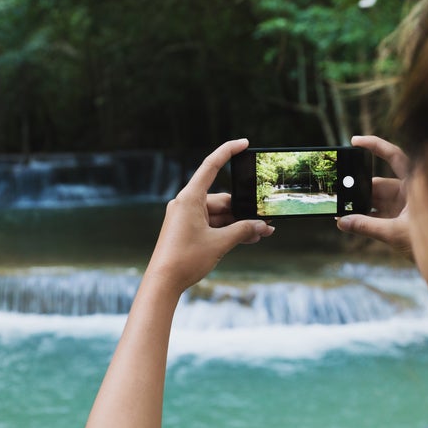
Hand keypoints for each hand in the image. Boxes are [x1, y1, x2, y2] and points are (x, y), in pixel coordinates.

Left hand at [145, 138, 274, 292]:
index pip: (211, 166)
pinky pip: (211, 225)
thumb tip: (261, 226)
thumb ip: (243, 231)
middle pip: (221, 199)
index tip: (243, 143)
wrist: (162, 283)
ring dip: (238, 224)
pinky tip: (247, 238)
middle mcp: (186, 204)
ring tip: (261, 233)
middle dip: (243, 210)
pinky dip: (227, 230)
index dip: (227, 151)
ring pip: (219, 215)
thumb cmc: (185, 260)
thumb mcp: (220, 244)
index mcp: (189, 199)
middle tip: (265, 221)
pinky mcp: (186, 230)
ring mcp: (185, 218)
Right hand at [336, 135, 412, 259]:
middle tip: (339, 193)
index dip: (375, 145)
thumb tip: (342, 222)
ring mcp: (406, 205)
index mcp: (416, 184)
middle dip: (358, 189)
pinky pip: (379, 212)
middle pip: (378, 183)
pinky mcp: (401, 218)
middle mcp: (411, 191)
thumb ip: (367, 227)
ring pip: (377, 199)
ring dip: (360, 205)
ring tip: (340, 211)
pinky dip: (366, 217)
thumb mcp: (395, 233)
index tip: (354, 141)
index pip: (394, 156)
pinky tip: (349, 221)